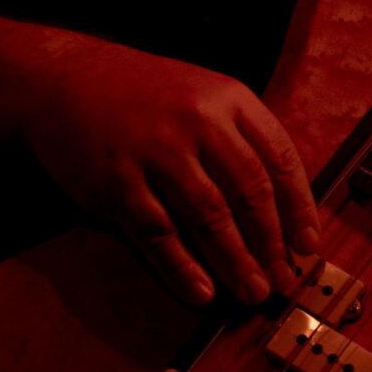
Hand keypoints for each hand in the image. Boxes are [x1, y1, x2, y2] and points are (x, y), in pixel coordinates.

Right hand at [20, 35, 320, 307]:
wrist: (64, 79)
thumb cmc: (143, 96)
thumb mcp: (202, 96)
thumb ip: (241, 139)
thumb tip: (281, 209)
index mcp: (229, 100)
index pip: (280, 158)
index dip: (299, 208)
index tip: (307, 246)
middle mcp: (197, 121)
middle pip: (249, 191)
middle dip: (271, 243)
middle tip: (282, 280)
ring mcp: (156, 150)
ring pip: (209, 216)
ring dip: (235, 261)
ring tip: (252, 293)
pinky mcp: (116, 180)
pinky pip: (157, 233)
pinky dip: (181, 267)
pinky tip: (201, 292)